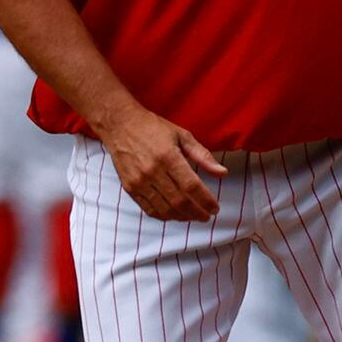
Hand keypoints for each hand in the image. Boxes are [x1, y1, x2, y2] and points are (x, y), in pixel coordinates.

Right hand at [94, 105, 225, 220]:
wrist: (119, 125)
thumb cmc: (153, 128)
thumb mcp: (182, 136)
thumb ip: (203, 156)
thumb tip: (222, 173)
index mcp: (168, 156)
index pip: (191, 186)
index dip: (205, 200)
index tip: (215, 208)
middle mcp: (152, 171)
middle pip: (179, 201)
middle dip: (197, 213)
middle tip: (207, 216)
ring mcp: (139, 181)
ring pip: (164, 209)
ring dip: (182, 217)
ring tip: (194, 216)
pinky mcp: (129, 187)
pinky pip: (149, 208)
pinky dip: (164, 216)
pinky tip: (175, 215)